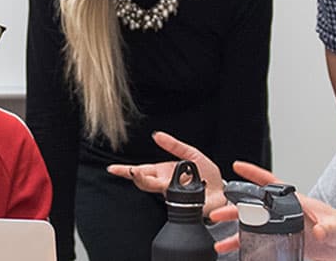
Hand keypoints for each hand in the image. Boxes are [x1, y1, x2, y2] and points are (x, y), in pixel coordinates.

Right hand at [105, 131, 226, 213]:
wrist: (223, 192)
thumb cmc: (207, 175)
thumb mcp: (191, 154)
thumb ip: (174, 145)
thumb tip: (157, 135)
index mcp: (163, 172)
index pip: (141, 171)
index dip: (126, 171)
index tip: (112, 169)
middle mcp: (164, 184)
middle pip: (143, 181)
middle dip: (134, 175)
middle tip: (128, 170)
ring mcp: (172, 194)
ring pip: (153, 188)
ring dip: (144, 180)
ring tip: (136, 173)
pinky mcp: (182, 201)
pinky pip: (171, 194)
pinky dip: (166, 187)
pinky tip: (163, 182)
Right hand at [209, 161, 335, 259]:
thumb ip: (333, 228)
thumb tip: (320, 230)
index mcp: (301, 204)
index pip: (275, 185)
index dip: (256, 175)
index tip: (238, 167)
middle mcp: (291, 216)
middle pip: (257, 209)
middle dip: (235, 209)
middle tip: (217, 214)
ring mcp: (288, 232)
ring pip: (256, 230)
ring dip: (237, 234)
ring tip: (221, 241)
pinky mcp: (290, 247)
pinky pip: (264, 247)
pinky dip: (249, 250)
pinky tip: (239, 254)